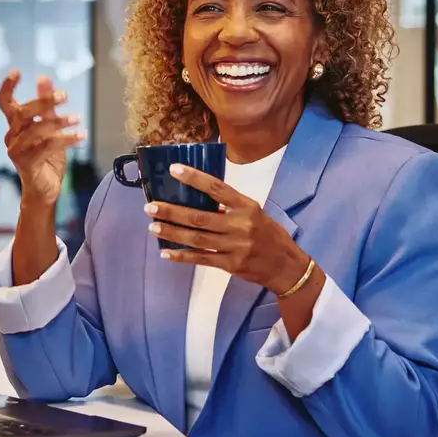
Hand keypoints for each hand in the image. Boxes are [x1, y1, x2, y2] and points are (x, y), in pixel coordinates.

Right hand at [0, 70, 84, 207]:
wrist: (45, 190)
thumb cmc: (46, 158)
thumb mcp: (49, 128)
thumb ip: (45, 105)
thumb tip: (43, 78)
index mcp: (15, 127)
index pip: (4, 103)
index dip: (7, 87)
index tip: (17, 72)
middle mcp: (12, 137)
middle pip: (22, 113)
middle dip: (43, 102)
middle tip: (64, 96)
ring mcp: (17, 152)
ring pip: (36, 130)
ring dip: (59, 121)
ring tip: (77, 117)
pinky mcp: (27, 164)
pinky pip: (47, 147)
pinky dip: (66, 139)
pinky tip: (81, 135)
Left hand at [145, 164, 309, 296]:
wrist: (286, 266)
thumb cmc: (268, 235)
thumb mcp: (255, 213)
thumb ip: (230, 207)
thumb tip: (196, 199)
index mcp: (247, 206)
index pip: (217, 188)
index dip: (194, 178)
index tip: (173, 170)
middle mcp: (241, 225)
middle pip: (200, 217)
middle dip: (172, 212)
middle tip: (151, 207)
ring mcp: (236, 246)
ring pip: (197, 239)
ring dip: (172, 233)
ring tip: (153, 227)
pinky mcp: (231, 265)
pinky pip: (202, 259)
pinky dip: (182, 256)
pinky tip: (166, 253)